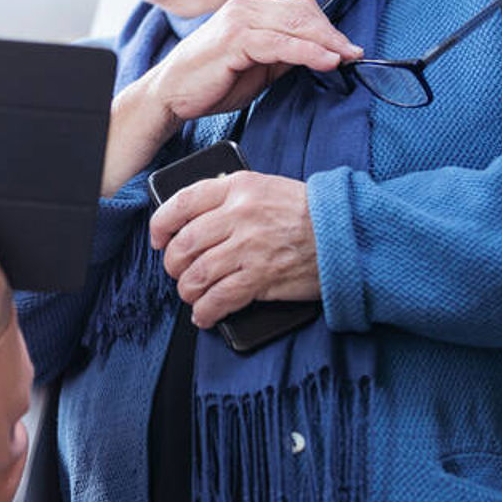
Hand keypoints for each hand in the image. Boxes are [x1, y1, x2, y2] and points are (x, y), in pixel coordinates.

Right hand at [105, 0, 359, 192]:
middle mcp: (244, 7)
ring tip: (348, 58)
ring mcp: (238, 21)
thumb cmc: (210, 83)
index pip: (300, 9)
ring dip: (326, 42)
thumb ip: (284, 56)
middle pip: (302, 12)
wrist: (169, 96)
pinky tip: (326, 62)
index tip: (349, 49)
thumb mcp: (257, 68)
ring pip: (294, 24)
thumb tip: (321, 55)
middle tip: (355, 54)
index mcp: (250, 10)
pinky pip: (279, 43)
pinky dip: (307, 51)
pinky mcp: (234, 40)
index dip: (327, 28)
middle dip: (332, 34)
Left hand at [148, 170, 320, 327]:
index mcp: (237, 187)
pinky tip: (204, 314)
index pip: (181, 203)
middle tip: (176, 271)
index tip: (158, 239)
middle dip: (173, 264)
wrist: (344, 233)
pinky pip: (220, 298)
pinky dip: (206, 310)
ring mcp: (250, 247)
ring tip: (190, 294)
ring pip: (198, 274)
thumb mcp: (264, 186)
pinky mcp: (262, 277)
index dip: (161, 225)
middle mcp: (240, 215)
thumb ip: (229, 195)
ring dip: (187, 290)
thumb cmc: (304, 211)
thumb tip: (193, 215)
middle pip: (185, 244)